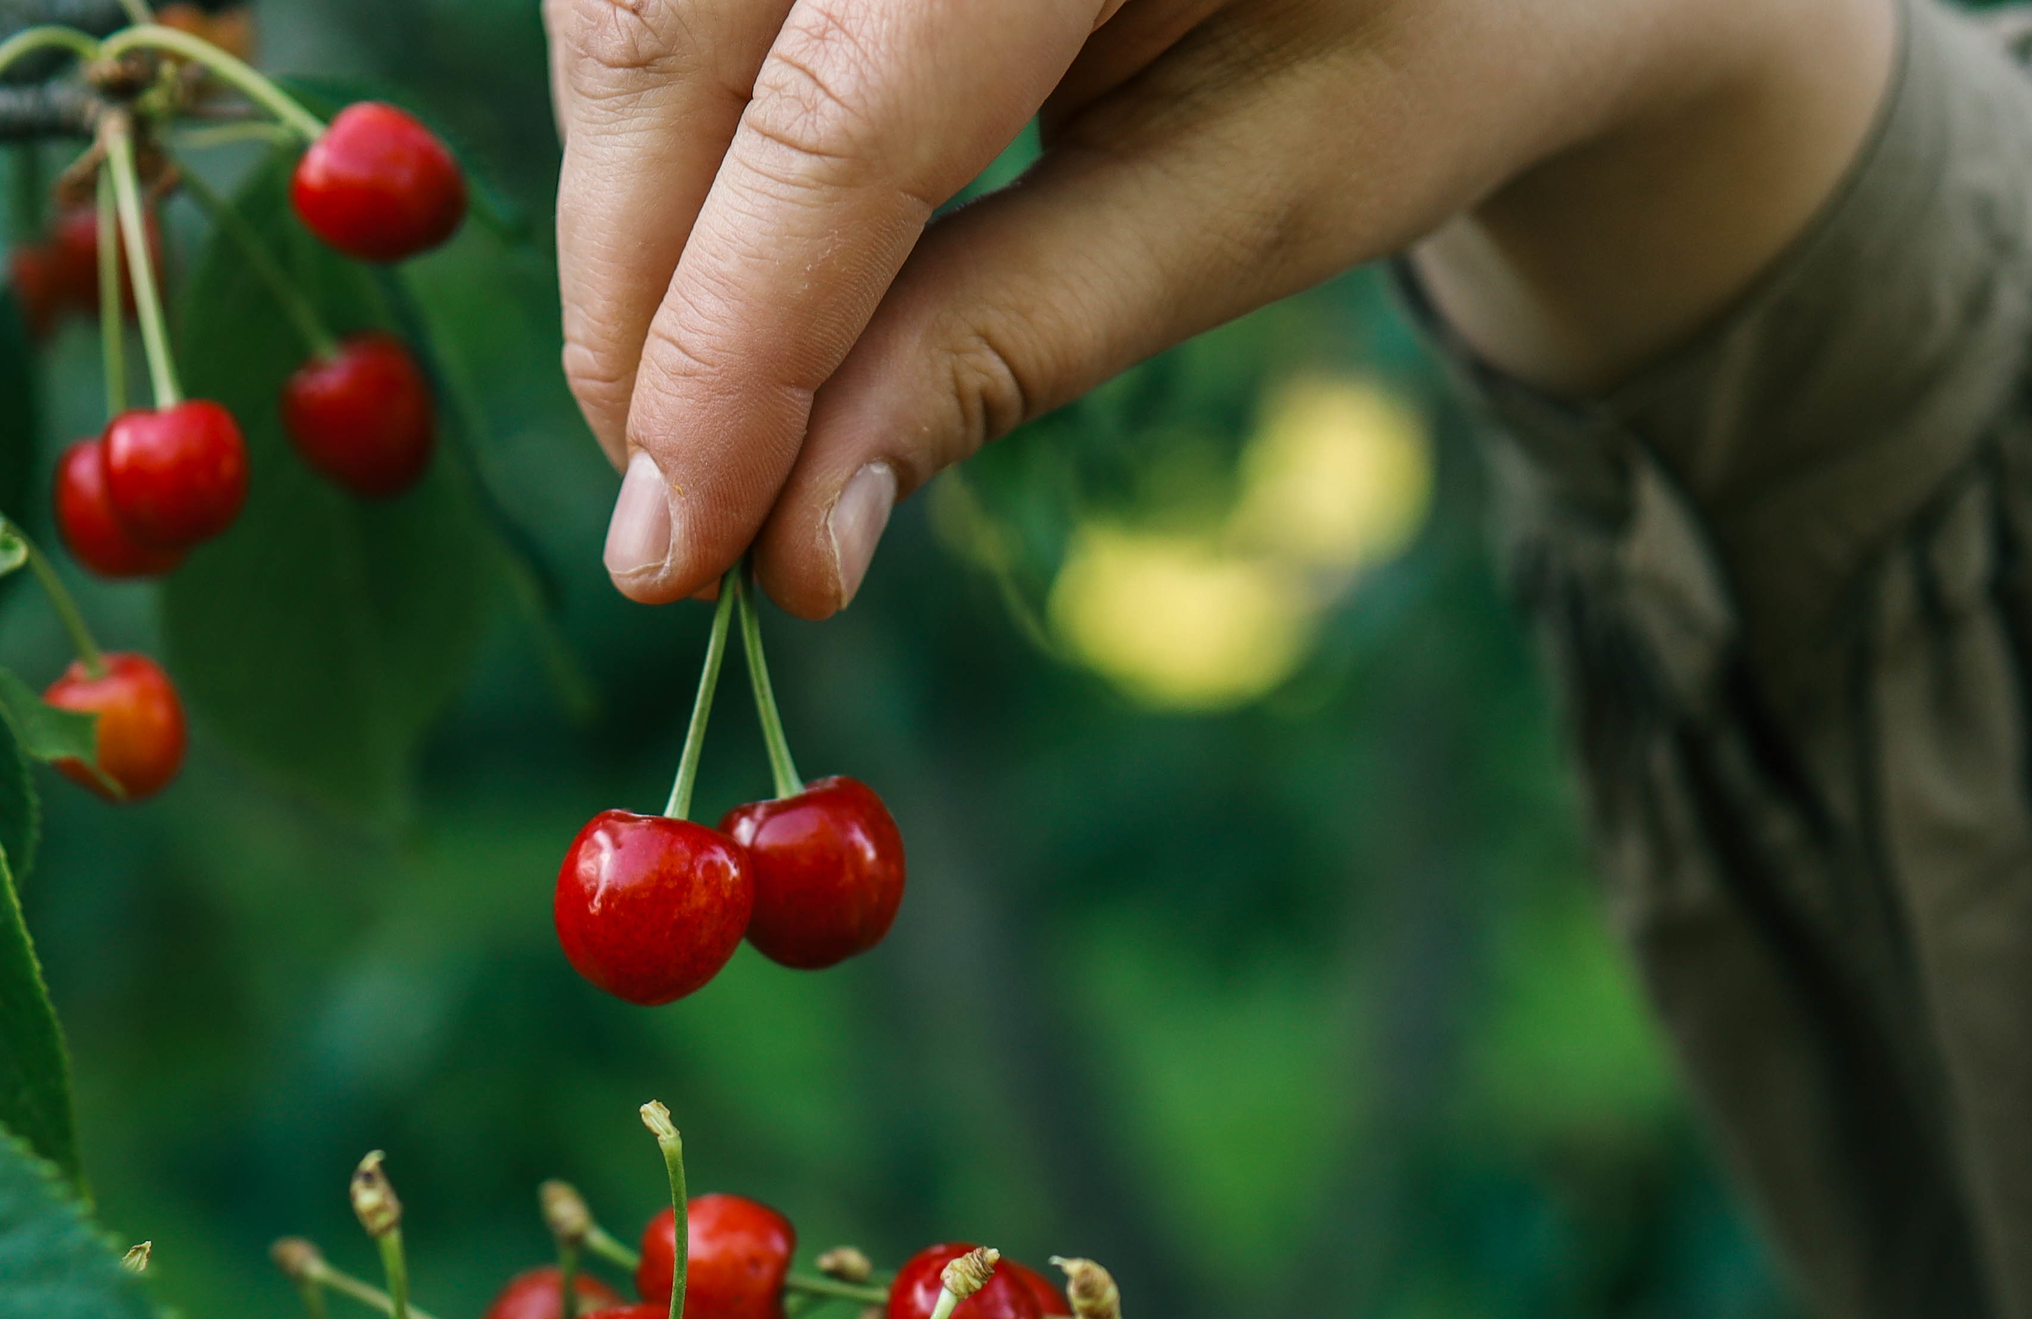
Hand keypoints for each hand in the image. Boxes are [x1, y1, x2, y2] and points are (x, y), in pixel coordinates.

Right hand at [546, 0, 1897, 614]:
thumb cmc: (1411, 27)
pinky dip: (649, 124)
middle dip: (639, 302)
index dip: (733, 347)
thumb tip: (789, 540)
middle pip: (672, 38)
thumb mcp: (1259, 195)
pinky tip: (714, 253)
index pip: (850, 116)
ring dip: (627, 217)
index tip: (677, 550)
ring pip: (620, 4)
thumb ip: (1012, 343)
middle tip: (673, 519)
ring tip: (703, 404)